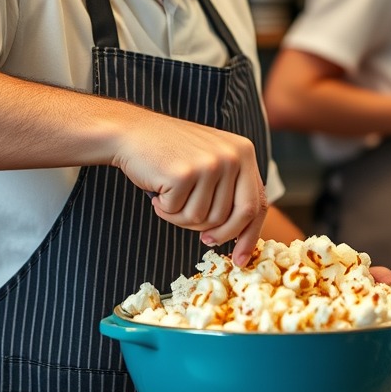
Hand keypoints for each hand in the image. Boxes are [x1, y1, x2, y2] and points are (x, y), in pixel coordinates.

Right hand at [112, 113, 267, 265]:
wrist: (132, 132)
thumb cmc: (171, 153)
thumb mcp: (212, 161)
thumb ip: (231, 188)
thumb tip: (244, 235)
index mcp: (244, 152)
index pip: (258, 203)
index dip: (250, 235)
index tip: (240, 259)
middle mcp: (232, 156)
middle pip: (233, 218)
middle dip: (216, 234)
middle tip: (203, 239)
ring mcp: (209, 164)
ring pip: (204, 219)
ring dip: (182, 217)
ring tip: (170, 194)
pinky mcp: (185, 173)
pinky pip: (179, 213)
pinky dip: (165, 209)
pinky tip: (158, 189)